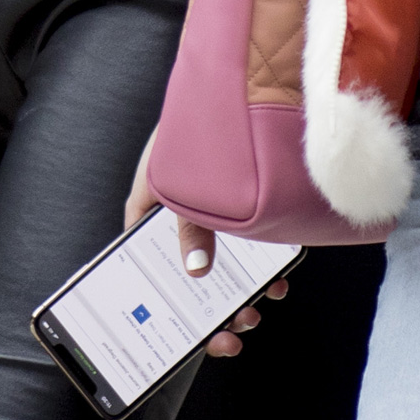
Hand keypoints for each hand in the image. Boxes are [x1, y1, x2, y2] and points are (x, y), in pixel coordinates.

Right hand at [123, 133, 289, 358]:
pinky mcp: (236, 205)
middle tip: (233, 331)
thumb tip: (197, 271)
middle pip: (186, 277)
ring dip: (238, 291)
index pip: (142, 270)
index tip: (181, 334)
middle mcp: (174, 217)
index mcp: (146, 213)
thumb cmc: (189, 127)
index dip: (160, 307)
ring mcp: (207, 212)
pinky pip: (245, 245)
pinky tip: (277, 278)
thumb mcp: (180, 182)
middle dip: (210, 310)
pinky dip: (259, 265)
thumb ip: (187, 227)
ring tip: (256, 310)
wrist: (230, 85)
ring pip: (220, 265)